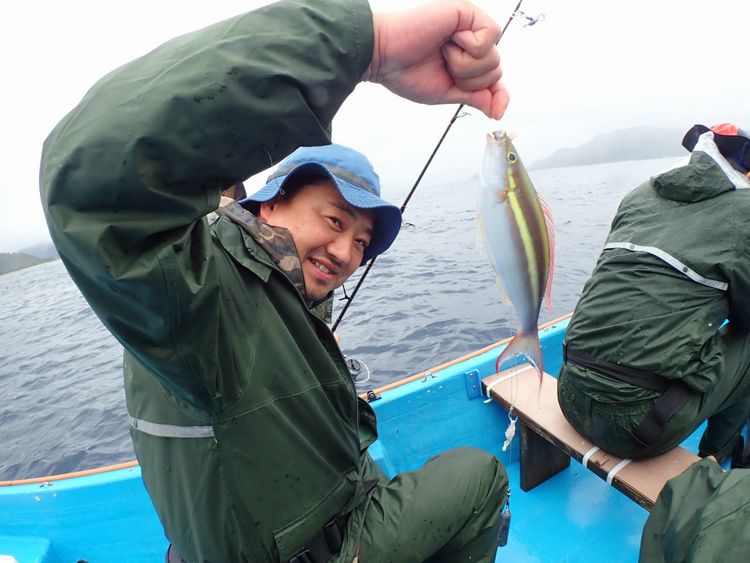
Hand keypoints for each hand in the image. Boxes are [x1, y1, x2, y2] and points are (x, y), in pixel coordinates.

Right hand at [364, 0, 507, 118]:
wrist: (384, 56)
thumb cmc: (405, 72)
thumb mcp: (446, 93)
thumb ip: (474, 97)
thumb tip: (497, 109)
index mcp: (465, 58)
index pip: (493, 78)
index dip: (497, 94)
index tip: (497, 111)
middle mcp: (471, 40)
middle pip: (495, 70)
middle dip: (469, 79)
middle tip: (444, 66)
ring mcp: (470, 25)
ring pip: (493, 58)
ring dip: (464, 65)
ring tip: (442, 53)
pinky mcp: (468, 12)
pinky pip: (490, 37)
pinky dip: (469, 47)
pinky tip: (449, 40)